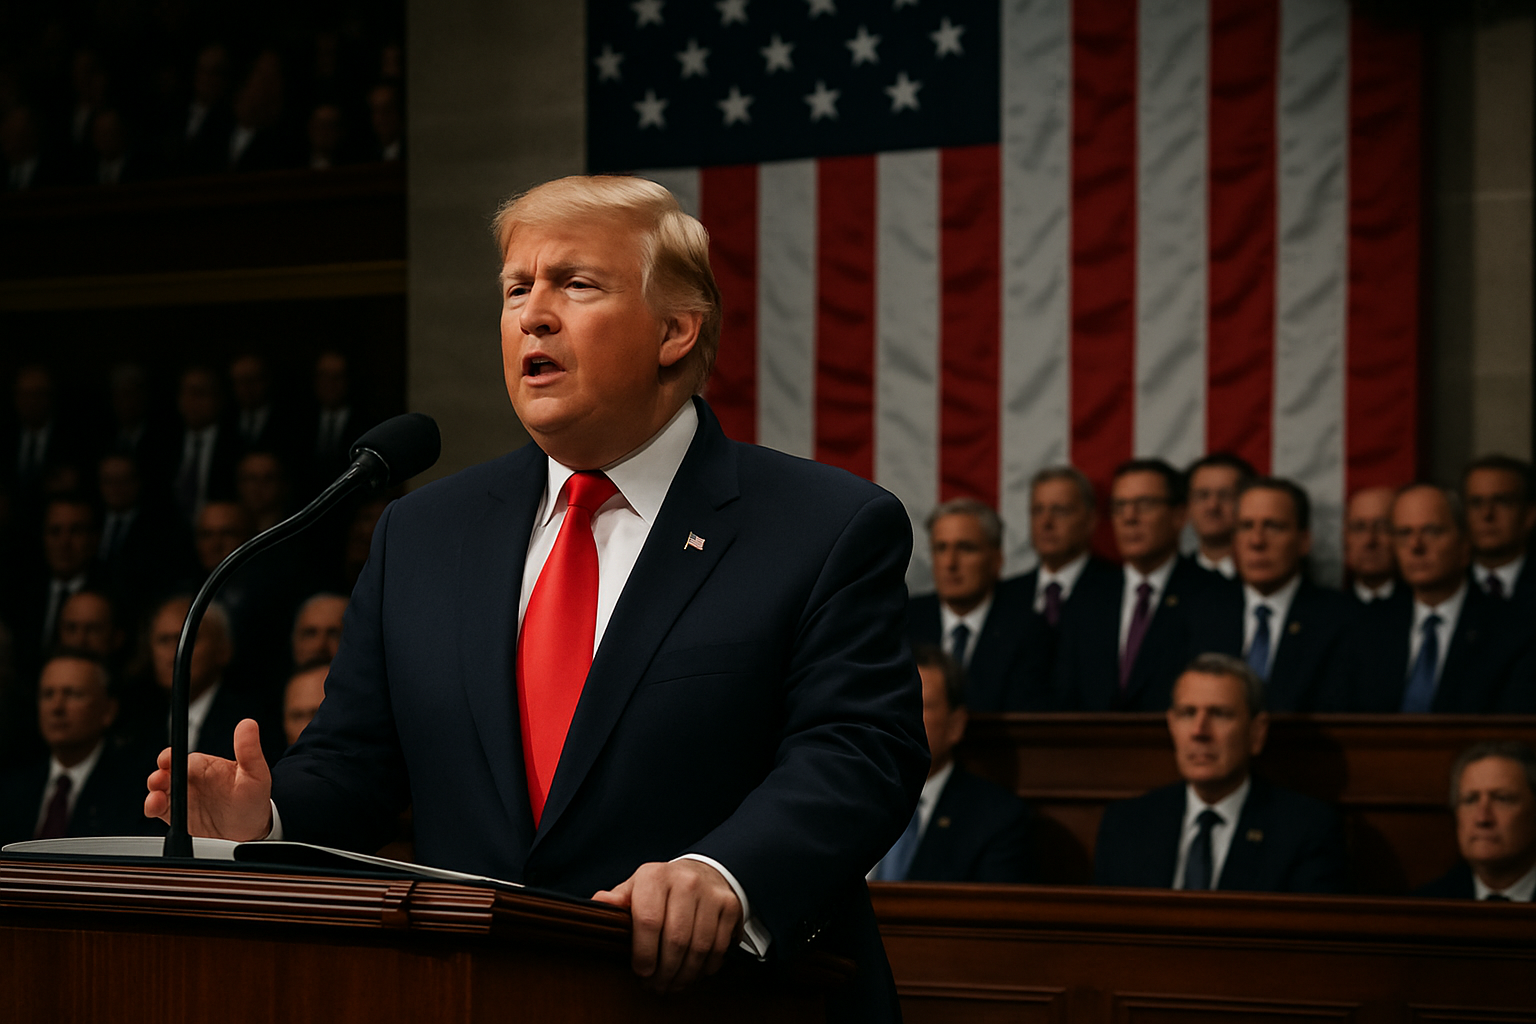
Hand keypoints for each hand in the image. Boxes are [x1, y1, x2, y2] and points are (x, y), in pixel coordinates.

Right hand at [144, 718, 273, 841]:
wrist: (252, 827)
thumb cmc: (253, 797)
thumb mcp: (255, 772)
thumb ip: (249, 750)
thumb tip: (248, 724)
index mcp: (204, 766)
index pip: (181, 757)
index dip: (170, 757)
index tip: (167, 760)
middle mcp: (190, 780)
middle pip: (165, 774)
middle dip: (158, 777)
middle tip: (159, 781)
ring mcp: (182, 797)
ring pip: (159, 792)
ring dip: (153, 794)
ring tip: (157, 799)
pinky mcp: (177, 815)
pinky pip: (160, 809)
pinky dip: (153, 808)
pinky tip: (157, 808)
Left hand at [591, 859, 742, 992]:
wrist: (701, 872)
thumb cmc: (662, 889)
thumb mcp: (636, 888)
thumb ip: (618, 899)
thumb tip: (598, 902)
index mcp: (654, 876)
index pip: (648, 920)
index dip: (644, 953)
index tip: (641, 972)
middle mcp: (685, 881)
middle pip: (676, 939)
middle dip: (665, 971)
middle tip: (657, 986)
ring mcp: (710, 893)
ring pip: (699, 947)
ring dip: (685, 974)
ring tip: (674, 984)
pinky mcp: (730, 906)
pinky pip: (719, 947)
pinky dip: (706, 967)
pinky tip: (694, 972)